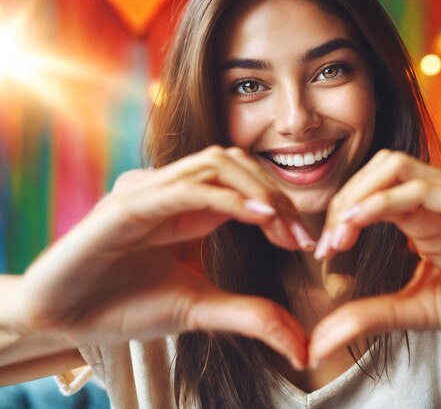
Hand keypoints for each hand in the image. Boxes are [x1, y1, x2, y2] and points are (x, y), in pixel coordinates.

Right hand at [11, 146, 312, 368]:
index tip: (305, 243)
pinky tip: (256, 216)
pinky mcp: (126, 206)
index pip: (247, 185)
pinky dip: (224, 196)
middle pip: (237, 164)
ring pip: (215, 164)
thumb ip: (250, 314)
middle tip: (300, 237)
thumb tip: (300, 345)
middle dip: (276, 194)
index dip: (281, 206)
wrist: (66, 319)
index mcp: (194, 209)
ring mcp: (150, 193)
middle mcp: (174, 192)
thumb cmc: (128, 307)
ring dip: (255, 189)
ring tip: (281, 225)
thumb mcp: (201, 309)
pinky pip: (183, 188)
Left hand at [309, 150, 440, 365]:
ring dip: (360, 196)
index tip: (322, 251)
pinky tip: (361, 223)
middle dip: (346, 197)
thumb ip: (371, 314)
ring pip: (398, 168)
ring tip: (340, 232)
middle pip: (382, 168)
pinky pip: (427, 192)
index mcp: (428, 215)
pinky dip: (386, 203)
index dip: (343, 212)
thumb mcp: (418, 310)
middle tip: (328, 240)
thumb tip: (320, 340)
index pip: (375, 191)